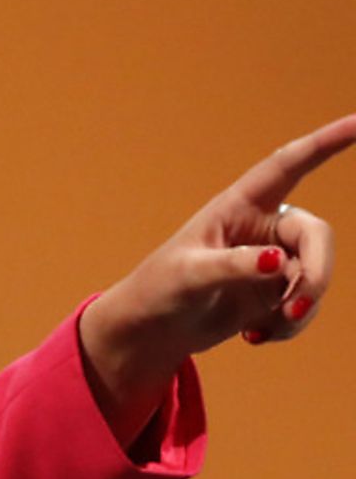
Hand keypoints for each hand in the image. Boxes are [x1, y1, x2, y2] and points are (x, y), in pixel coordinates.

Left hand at [81, 112, 355, 445]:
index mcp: (238, 206)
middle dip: (316, 273)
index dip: (326, 142)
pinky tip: (254, 337)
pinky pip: (304, 305)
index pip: (288, 165)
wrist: (152, 330)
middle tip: (296, 308)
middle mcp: (263, 228)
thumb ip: (234, 266)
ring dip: (301, 307)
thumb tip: (279, 262)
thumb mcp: (189, 275)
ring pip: (314, 276)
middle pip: (316, 236)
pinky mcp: (276, 293)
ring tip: (262, 331)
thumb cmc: (159, 289)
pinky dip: (289, 326)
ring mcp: (273, 261)